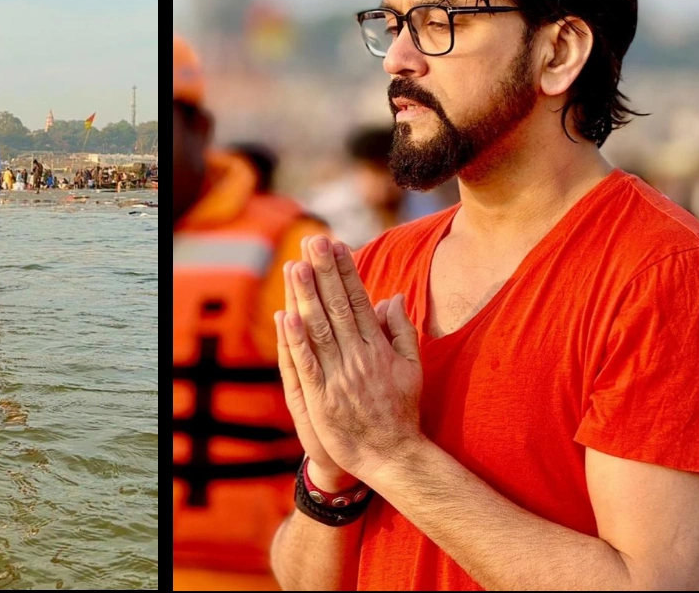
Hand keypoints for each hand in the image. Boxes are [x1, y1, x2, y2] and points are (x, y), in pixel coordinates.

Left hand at [278, 235, 424, 485]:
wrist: (394, 458)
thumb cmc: (401, 411)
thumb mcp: (411, 367)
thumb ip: (401, 331)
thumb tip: (392, 297)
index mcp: (378, 348)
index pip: (359, 301)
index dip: (346, 272)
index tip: (337, 244)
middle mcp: (359, 358)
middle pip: (337, 308)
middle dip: (325, 272)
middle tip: (314, 240)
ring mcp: (340, 378)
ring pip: (320, 331)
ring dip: (307, 297)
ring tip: (296, 266)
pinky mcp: (323, 400)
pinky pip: (307, 366)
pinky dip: (296, 341)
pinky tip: (286, 316)